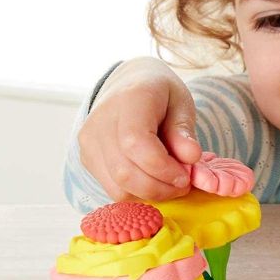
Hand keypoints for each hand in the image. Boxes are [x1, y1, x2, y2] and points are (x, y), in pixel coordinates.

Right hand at [77, 57, 202, 202]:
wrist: (129, 85)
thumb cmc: (161, 96)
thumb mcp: (182, 105)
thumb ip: (185, 132)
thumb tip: (192, 158)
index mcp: (128, 100)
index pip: (135, 143)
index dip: (163, 168)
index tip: (186, 175)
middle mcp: (100, 121)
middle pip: (125, 173)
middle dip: (161, 188)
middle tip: (184, 183)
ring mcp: (89, 142)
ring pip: (118, 188)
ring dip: (151, 194)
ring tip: (170, 181)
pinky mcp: (88, 158)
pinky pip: (114, 189)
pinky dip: (138, 193)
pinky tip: (153, 180)